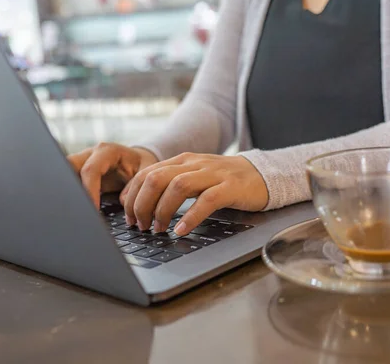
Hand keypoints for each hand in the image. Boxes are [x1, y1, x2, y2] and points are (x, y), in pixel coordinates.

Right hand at [68, 143, 158, 207]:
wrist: (137, 160)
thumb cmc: (142, 165)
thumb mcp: (146, 171)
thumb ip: (136, 184)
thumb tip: (122, 200)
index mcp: (107, 151)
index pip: (90, 170)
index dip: (89, 191)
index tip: (92, 209)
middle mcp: (91, 154)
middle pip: (68, 166)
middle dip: (69, 187)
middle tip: (76, 209)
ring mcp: (82, 162)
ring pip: (64, 173)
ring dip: (67, 191)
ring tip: (73, 210)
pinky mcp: (79, 173)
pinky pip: (68, 182)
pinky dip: (70, 194)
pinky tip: (75, 209)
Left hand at [122, 153, 268, 234]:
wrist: (261, 174)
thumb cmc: (223, 181)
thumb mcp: (193, 178)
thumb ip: (169, 185)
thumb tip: (138, 204)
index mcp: (182, 161)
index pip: (146, 173)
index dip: (132, 195)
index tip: (128, 216)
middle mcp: (195, 164)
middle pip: (157, 178)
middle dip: (142, 204)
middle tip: (141, 225)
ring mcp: (213, 174)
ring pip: (178, 186)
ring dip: (163, 210)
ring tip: (158, 229)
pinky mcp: (231, 187)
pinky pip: (207, 200)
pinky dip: (191, 216)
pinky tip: (182, 230)